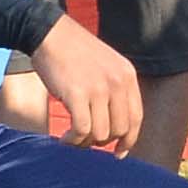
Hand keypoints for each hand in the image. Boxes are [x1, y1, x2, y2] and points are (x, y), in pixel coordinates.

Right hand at [25, 14, 142, 155]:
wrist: (50, 33)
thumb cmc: (73, 53)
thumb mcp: (106, 65)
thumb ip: (114, 90)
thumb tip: (114, 128)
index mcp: (127, 75)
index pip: (136, 117)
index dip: (129, 140)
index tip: (118, 153)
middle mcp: (117, 82)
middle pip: (119, 130)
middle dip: (102, 142)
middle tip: (84, 140)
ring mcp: (98, 88)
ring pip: (100, 135)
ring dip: (84, 143)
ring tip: (72, 138)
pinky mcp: (77, 94)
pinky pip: (81, 130)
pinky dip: (72, 141)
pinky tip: (63, 139)